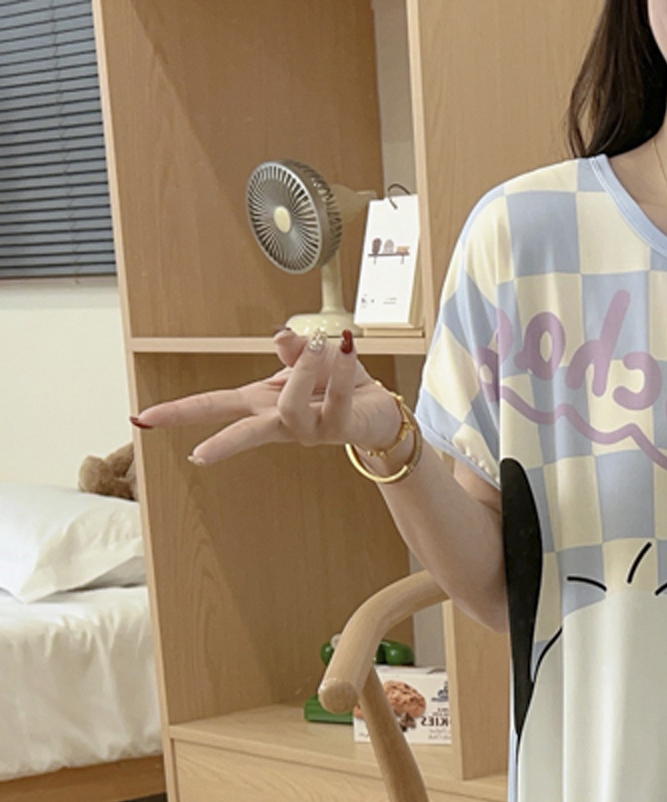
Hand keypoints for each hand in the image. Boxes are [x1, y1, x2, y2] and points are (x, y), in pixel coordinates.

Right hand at [132, 328, 403, 465]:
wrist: (381, 413)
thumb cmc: (339, 386)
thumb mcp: (311, 360)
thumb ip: (294, 349)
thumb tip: (280, 337)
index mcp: (263, 403)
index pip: (214, 405)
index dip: (179, 412)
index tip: (143, 420)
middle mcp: (282, 420)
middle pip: (244, 431)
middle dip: (222, 443)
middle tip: (199, 456)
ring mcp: (310, 430)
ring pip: (289, 409)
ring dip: (301, 372)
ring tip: (320, 346)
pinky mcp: (339, 430)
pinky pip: (335, 399)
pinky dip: (341, 368)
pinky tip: (348, 348)